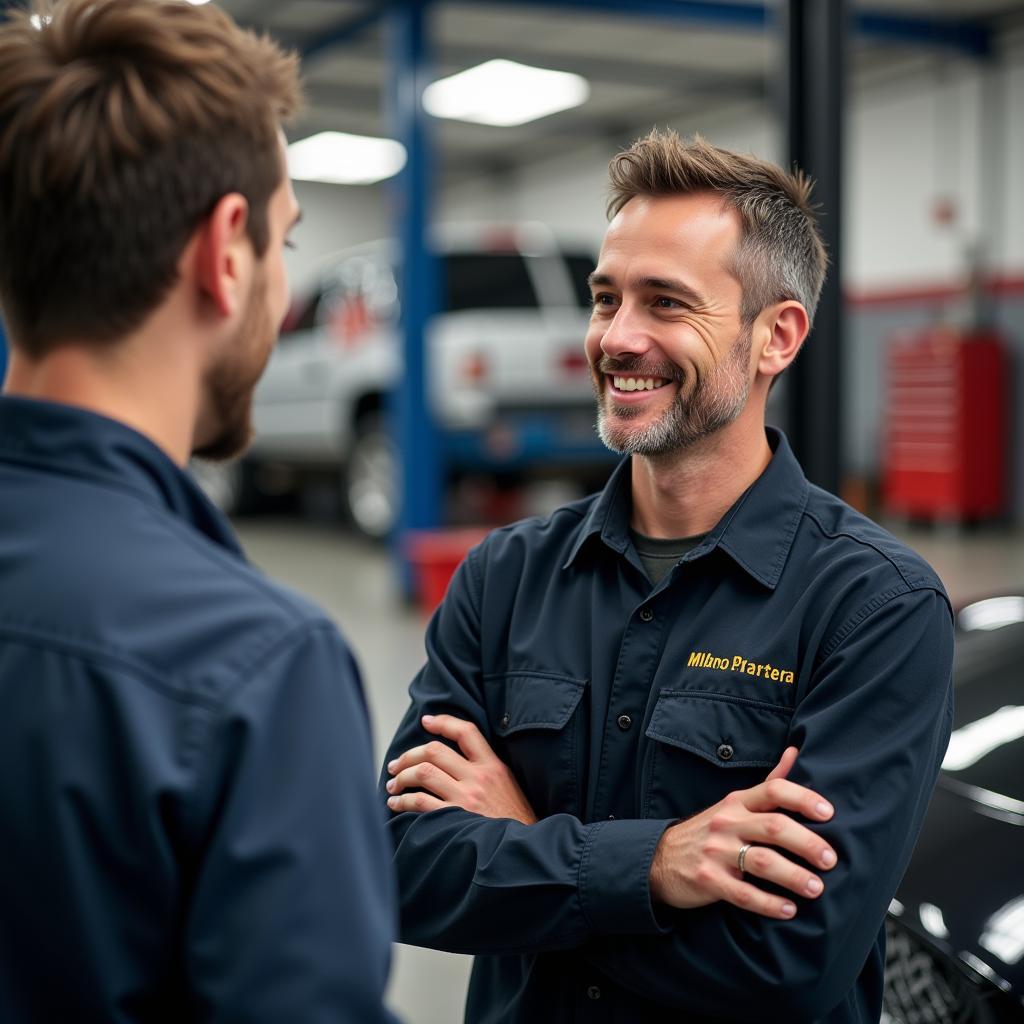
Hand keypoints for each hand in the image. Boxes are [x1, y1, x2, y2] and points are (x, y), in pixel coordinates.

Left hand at [386, 714, 536, 824]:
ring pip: (423, 773)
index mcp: (493, 766)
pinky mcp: (455, 820)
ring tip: (393, 785)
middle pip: (435, 751)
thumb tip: (453, 759)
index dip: (443, 722)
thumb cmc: (513, 819)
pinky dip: (402, 801)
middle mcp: (478, 778)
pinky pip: (420, 803)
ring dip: (401, 777)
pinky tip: (396, 804)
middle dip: (409, 755)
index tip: (426, 721)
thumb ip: (485, 769)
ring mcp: (466, 799)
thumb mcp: (507, 785)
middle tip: (396, 764)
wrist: (523, 849)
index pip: (466, 732)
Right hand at [649, 746, 836, 919]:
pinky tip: (789, 910)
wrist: (660, 857)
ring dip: (793, 876)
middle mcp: (727, 822)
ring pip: (761, 862)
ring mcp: (716, 851)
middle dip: (807, 843)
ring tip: (816, 888)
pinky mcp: (708, 880)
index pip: (773, 790)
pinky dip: (769, 904)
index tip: (829, 813)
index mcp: (737, 802)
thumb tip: (794, 752)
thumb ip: (768, 782)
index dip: (803, 798)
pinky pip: (743, 894)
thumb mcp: (734, 802)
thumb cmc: (709, 830)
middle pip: (773, 827)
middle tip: (831, 859)